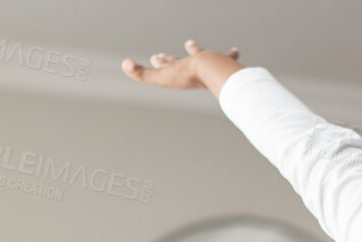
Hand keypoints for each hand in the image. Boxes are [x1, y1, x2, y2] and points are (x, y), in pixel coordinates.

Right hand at [121, 39, 240, 92]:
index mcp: (178, 66)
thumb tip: (124, 63)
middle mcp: (191, 62)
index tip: (155, 56)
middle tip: (173, 50)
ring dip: (198, 50)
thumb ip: (142, 74)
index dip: (160, 62)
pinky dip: (232, 55)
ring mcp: (206, 62)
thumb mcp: (161, 77)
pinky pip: (228, 58)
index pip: (166, 64)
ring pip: (202, 54)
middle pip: (182, 58)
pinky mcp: (221, 64)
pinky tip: (237, 51)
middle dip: (175, 57)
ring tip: (193, 44)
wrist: (208, 69)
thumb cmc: (185, 76)